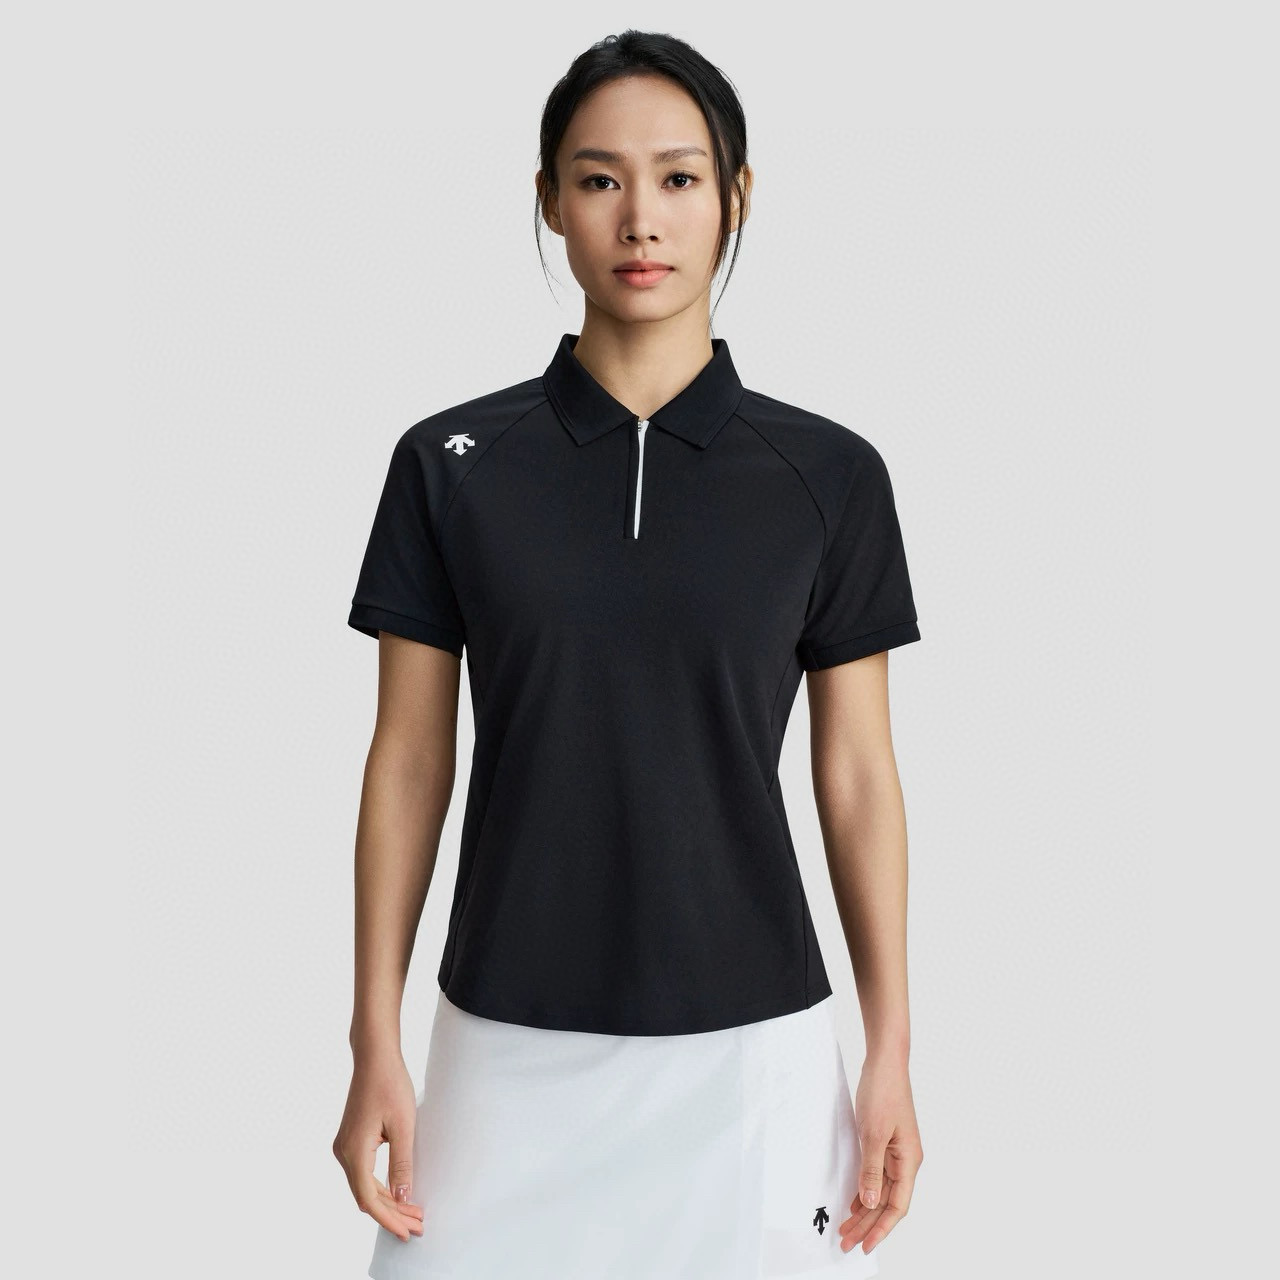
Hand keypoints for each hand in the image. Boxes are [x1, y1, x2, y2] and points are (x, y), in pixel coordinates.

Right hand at [333, 1053, 425, 1242]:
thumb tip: (403, 1197)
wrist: (374, 1057)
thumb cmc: (390, 1084)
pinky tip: (398, 1191)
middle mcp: (343, 1153)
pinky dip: (380, 1186)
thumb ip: (402, 1164)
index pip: (369, 1199)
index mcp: (354, 1152)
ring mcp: (344, 1147)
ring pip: (364, 1186)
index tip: (409, 1231)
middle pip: (366, 1196)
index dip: (389, 1219)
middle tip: (419, 1224)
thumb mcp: (404, 1126)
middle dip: (392, 1212)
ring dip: (387, 1201)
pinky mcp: (350, 1140)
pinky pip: (363, 1173)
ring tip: (414, 1212)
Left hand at [840, 1053, 922, 1254]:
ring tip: (846, 1228)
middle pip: (888, 1202)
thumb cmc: (883, 1092)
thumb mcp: (873, 1133)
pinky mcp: (885, 1142)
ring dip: (865, 1210)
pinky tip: (854, 1202)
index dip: (881, 1228)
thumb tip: (871, 1203)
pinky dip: (865, 1190)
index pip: (897, 1206)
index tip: (864, 1245)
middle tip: (846, 1241)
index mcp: (909, 1160)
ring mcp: (896, 1151)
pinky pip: (876, 1175)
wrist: (884, 1061)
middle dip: (868, 1224)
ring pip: (881, 1190)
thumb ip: (871, 1170)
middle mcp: (906, 1160)